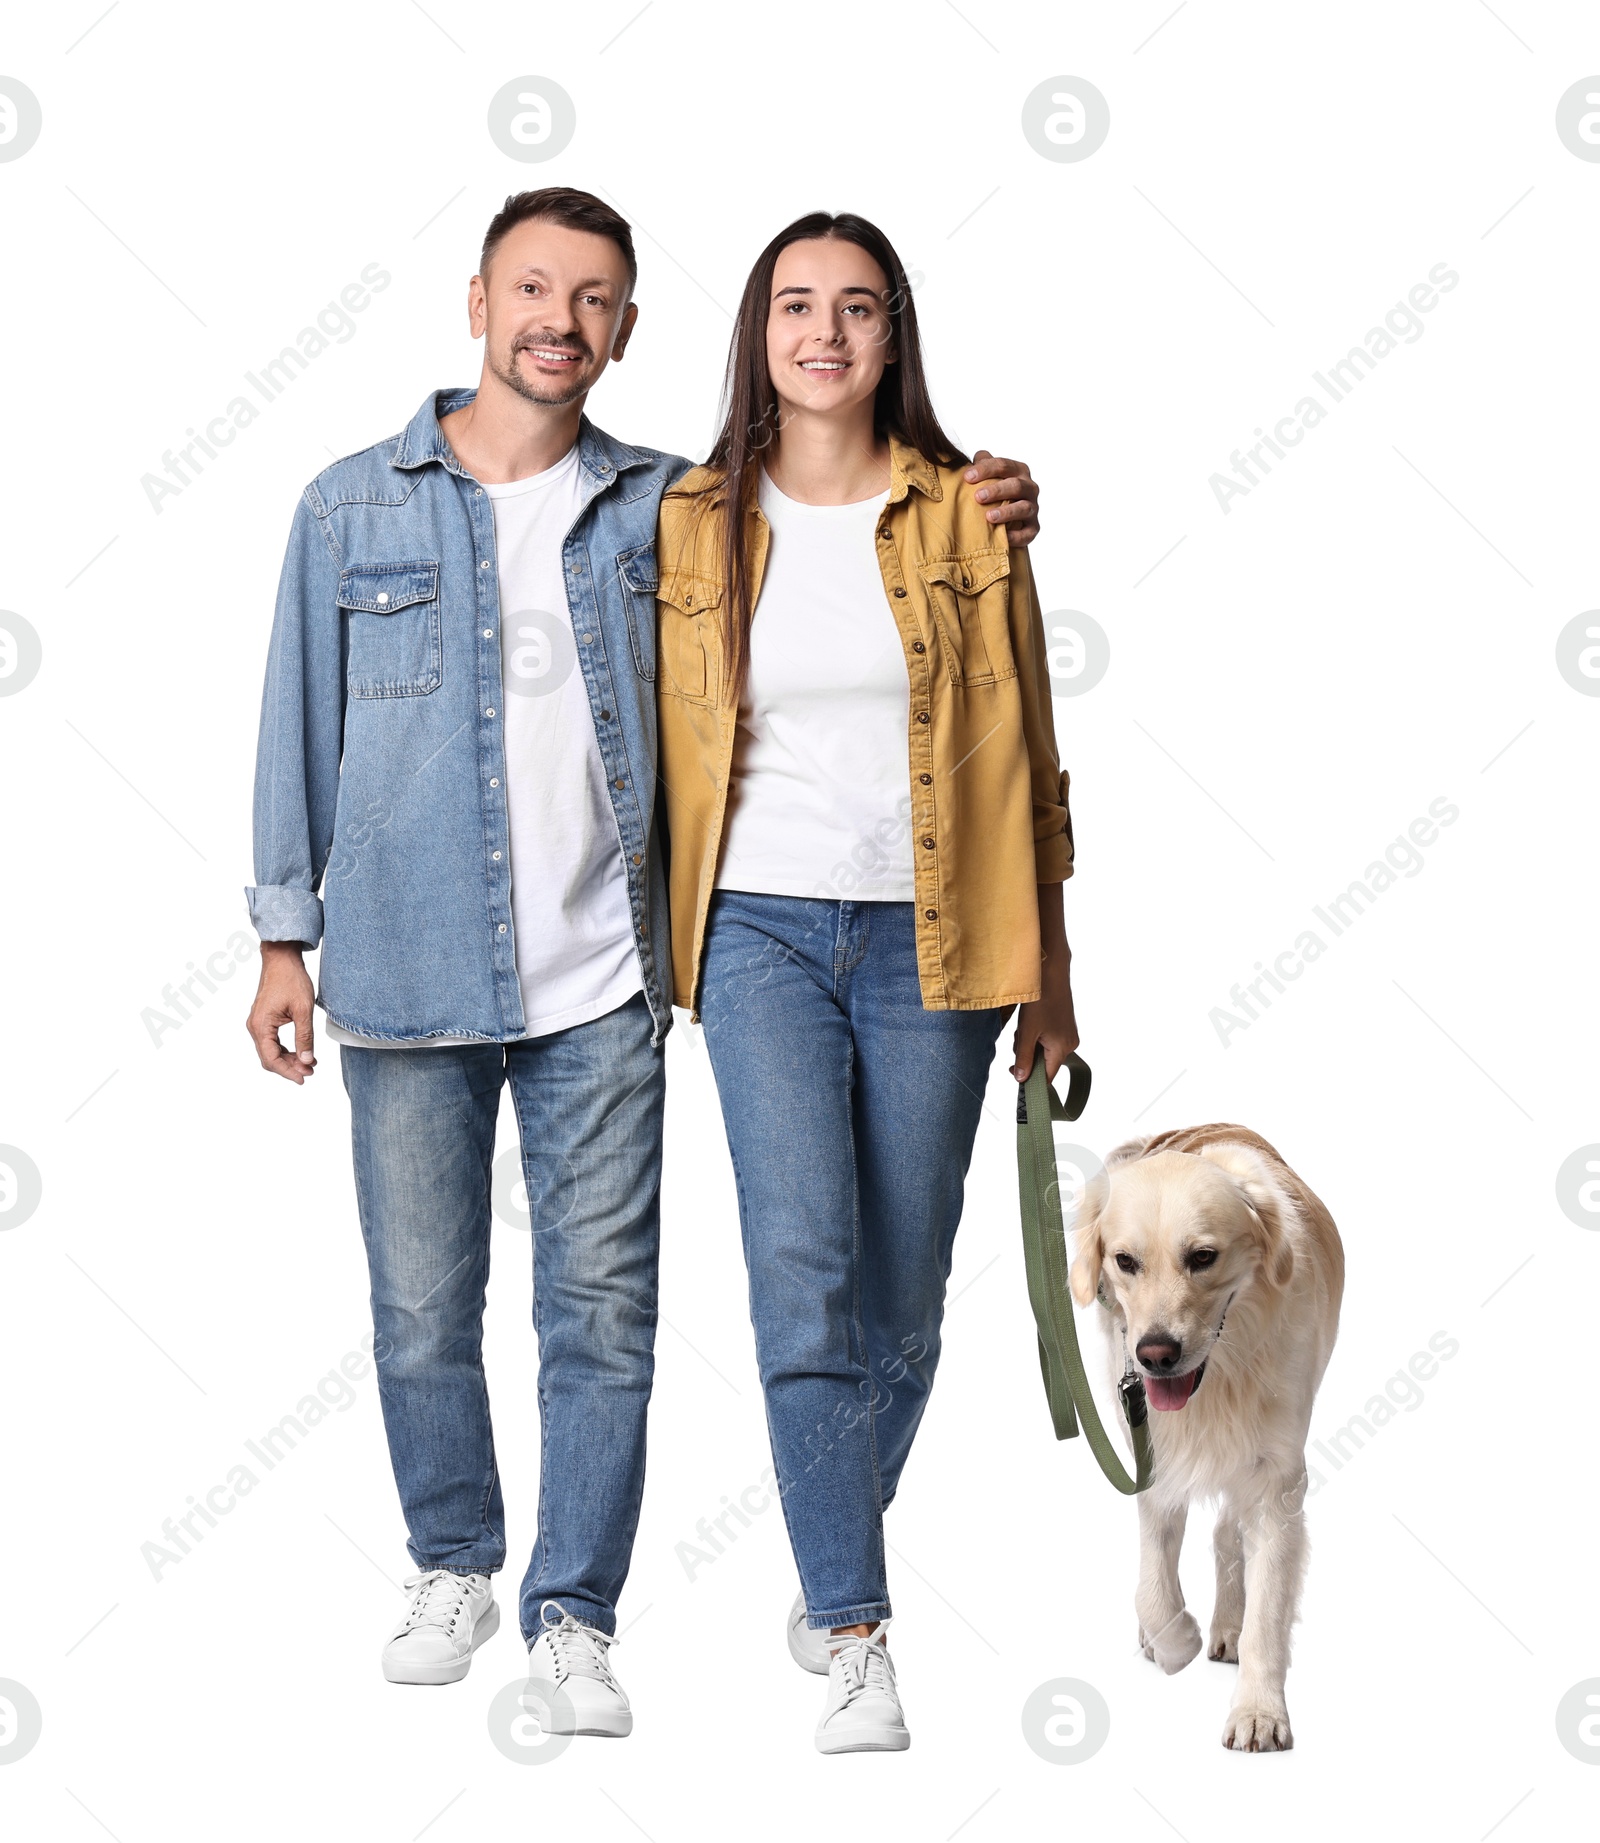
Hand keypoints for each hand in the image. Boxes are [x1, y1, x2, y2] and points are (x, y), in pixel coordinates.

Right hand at [247, 941, 316, 1083]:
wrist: (282, 960)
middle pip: (269, 1058)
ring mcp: (258, 1023)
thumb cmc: (291, 980)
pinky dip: (286, 1049)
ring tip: (309, 1064)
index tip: (303, 1078)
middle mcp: (255, 1027)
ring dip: (289, 1059)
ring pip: (270, 1051)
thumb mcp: (303, 1010)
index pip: (271, 1059)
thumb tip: (306, 1060)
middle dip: (289, 1068)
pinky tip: (302, 1052)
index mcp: (261, 1025)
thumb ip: (304, 1037)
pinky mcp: (263, 1020)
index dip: (287, 1072)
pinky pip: (272, 1041)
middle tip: (310, 1072)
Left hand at [964, 450, 1039, 547]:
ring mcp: (1032, 509)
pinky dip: (1016, 536)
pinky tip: (1003, 537)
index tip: (967, 477)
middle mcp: (1029, 488)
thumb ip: (983, 464)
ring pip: (1024, 508)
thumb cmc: (995, 492)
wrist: (1007, 519)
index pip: (1004, 465)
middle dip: (997, 490)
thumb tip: (977, 456)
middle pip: (1016, 485)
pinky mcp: (1033, 529)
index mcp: (1019, 471)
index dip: (986, 469)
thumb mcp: (989, 476)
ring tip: (989, 516)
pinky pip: (1027, 533)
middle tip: (978, 496)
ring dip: (1007, 512)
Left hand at [1011, 978, 1078, 1081]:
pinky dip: (1037, 1035)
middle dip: (1028, 1054)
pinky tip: (1032, 1022)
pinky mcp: (1066, 1026)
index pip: (1046, 1076)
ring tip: (1025, 1026)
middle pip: (1044, 1062)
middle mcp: (1070, 1044)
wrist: (1050, 973)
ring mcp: (1069, 1034)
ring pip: (1044, 1050)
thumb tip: (1021, 1079)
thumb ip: (1023, 1058)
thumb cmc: (1040, 1000)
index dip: (1029, 1078)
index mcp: (1062, 1049)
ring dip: (1030, 1043)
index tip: (1013, 1071)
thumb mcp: (1027, 1032)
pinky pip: (1048, 1040)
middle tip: (1019, 1037)